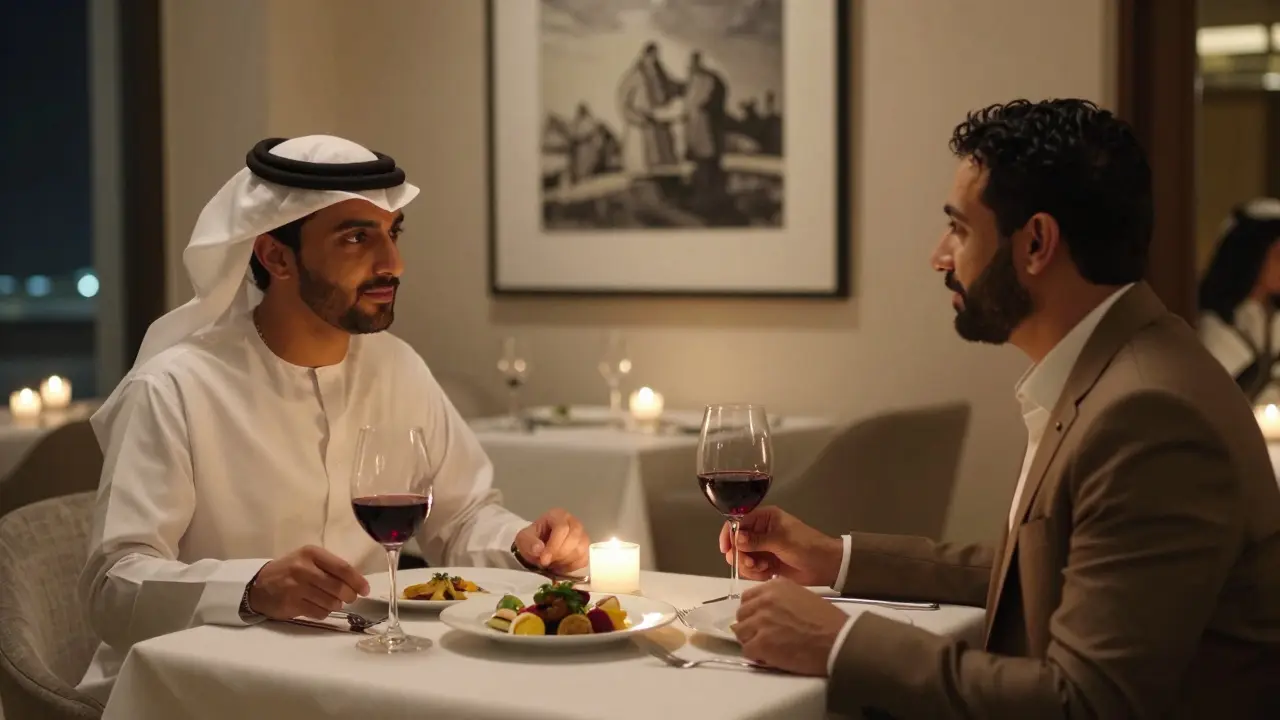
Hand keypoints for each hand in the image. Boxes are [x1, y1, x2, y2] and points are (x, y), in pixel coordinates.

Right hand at [247, 545, 369, 620]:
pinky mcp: (291, 604)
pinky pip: (319, 613)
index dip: (358, 581)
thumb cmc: (290, 570)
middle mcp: (304, 568)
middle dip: (349, 596)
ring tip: (330, 601)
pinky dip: (324, 612)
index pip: (343, 568)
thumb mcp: (308, 560)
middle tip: (349, 598)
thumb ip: (331, 567)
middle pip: (339, 587)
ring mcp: (296, 587)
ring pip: (331, 602)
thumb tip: (358, 583)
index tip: (365, 590)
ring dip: (336, 605)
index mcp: (311, 553)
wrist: (259, 585)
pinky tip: (317, 606)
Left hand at [514, 508, 589, 572]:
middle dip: (559, 554)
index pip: (562, 528)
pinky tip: (560, 566)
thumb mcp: (524, 539)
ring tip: (552, 564)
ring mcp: (582, 535)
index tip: (544, 560)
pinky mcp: (586, 549)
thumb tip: (538, 549)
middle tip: (547, 562)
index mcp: (558, 515)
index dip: (554, 545)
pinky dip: (571, 566)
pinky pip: (583, 559)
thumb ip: (529, 543)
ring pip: (580, 549)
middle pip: (574, 538)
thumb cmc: (532, 540)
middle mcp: (574, 522)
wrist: (538, 549)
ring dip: (564, 561)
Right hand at [720, 506, 842, 586]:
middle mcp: (761, 532)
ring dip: (749, 566)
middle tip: (751, 563)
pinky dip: (756, 573)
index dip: (730, 535)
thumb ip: (757, 540)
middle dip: (741, 555)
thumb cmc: (806, 546)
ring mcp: (763, 549)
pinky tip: (768, 574)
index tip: (726, 549)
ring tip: (763, 569)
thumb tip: (737, 539)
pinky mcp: (766, 564)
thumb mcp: (781, 540)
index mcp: (765, 519)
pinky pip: (751, 569)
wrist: (825, 566)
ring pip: (742, 558)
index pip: (739, 522)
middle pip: (737, 543)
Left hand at [733, 577, 849, 675]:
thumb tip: (764, 610)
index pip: (747, 598)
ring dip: (752, 641)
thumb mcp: (801, 596)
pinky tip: (770, 657)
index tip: (760, 621)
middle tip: (764, 637)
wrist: (839, 640)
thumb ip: (780, 599)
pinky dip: (756, 656)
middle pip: (742, 615)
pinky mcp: (762, 643)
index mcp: (774, 586)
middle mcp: (764, 600)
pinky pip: (747, 651)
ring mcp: (761, 621)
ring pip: (740, 632)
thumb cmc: (827, 621)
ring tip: (768, 648)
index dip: (752, 612)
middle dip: (750, 627)